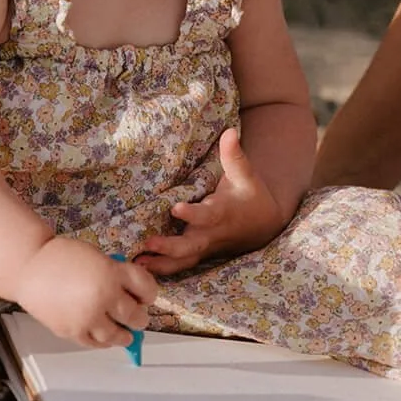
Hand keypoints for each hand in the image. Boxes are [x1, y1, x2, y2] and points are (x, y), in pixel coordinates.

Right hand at [18, 235, 156, 347]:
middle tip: (138, 319)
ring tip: (126, 334)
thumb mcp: (98, 257)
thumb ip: (116, 275)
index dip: (150, 294)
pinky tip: (106, 338)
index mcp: (112, 273)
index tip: (147, 298)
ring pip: (117, 335)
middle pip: (135, 315)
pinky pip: (95, 343)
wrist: (29, 267)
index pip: (146, 289)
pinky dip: (104, 342)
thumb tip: (131, 296)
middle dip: (139, 318)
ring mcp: (88, 317)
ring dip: (125, 335)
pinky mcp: (72, 331)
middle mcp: (103, 296)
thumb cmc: (61, 257)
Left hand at [138, 127, 286, 269]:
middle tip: (147, 243)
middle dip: (169, 247)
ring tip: (136, 264)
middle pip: (190, 246)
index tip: (175, 208)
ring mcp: (204, 248)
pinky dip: (162, 268)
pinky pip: (180, 266)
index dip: (191, 214)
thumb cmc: (250, 196)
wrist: (264, 226)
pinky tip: (139, 268)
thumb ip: (234, 155)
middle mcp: (211, 234)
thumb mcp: (245, 175)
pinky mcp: (198, 254)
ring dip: (161, 264)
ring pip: (183, 262)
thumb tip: (230, 131)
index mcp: (222, 213)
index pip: (206, 216)